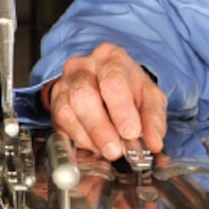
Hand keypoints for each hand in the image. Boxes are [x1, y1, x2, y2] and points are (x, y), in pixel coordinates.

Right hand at [44, 43, 167, 160]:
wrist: (108, 83)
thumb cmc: (129, 88)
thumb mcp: (150, 97)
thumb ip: (153, 119)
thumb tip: (154, 142)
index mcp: (110, 58)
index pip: (112, 81)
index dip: (121, 110)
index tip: (130, 133)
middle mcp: (82, 67)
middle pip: (84, 96)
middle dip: (101, 128)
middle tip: (116, 150)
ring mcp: (64, 84)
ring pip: (68, 112)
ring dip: (90, 137)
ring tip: (108, 150)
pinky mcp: (55, 103)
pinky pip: (61, 125)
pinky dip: (79, 140)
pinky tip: (95, 146)